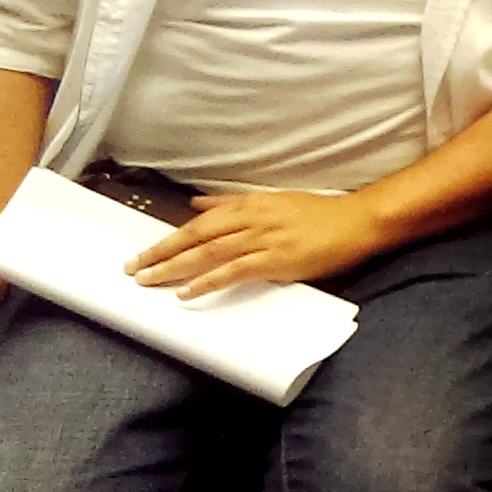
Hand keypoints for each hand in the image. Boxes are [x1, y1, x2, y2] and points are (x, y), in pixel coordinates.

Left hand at [125, 189, 389, 298]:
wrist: (358, 222)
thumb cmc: (321, 213)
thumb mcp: (273, 200)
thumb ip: (233, 202)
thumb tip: (197, 202)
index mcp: (250, 204)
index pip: (199, 222)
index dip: (169, 238)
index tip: (144, 252)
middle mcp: (252, 218)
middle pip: (196, 236)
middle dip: (161, 253)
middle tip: (132, 268)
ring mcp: (264, 239)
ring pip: (209, 253)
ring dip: (175, 267)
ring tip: (149, 280)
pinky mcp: (277, 259)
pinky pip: (234, 271)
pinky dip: (209, 281)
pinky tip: (188, 291)